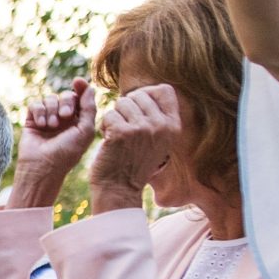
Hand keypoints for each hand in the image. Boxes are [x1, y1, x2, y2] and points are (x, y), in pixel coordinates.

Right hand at [10, 77, 96, 207]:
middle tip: (65, 116)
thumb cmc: (67, 153)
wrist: (42, 166)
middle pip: (65, 95)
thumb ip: (89, 108)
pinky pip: (35, 104)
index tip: (77, 81)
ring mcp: (47, 118)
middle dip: (65, 102)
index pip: (80, 98)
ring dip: (51, 110)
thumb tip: (89, 87)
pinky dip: (39, 112)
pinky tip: (41, 124)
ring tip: (51, 126)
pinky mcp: (32, 120)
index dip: (80, 87)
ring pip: (49, 98)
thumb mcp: (85, 131)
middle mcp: (63, 118)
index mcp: (78, 120)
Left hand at [89, 83, 182, 208]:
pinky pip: (109, 115)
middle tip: (124, 126)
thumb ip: (158, 117)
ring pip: (122, 103)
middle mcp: (161, 125)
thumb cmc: (134, 163)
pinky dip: (105, 126)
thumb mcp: (158, 140)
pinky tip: (109, 141)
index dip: (147, 93)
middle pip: (140, 94)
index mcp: (173, 126)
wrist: (120, 189)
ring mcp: (142, 128)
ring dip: (115, 116)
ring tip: (117, 135)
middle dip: (127, 107)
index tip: (137, 106)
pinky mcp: (122, 132)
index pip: (165, 90)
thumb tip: (149, 91)